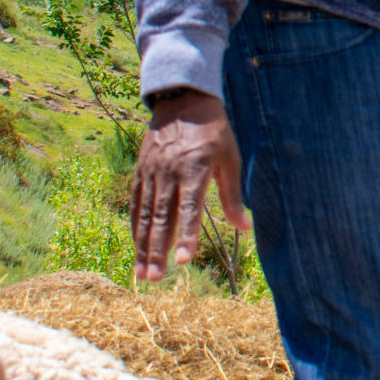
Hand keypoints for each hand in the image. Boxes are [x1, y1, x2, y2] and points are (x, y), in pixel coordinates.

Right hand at [130, 91, 245, 281]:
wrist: (183, 101)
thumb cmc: (214, 132)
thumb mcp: (229, 159)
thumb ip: (232, 195)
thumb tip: (244, 227)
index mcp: (195, 169)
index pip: (190, 208)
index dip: (186, 235)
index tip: (183, 260)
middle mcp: (169, 172)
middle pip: (162, 217)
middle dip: (157, 250)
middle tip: (155, 278)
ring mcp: (151, 172)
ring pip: (145, 214)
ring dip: (142, 245)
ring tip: (143, 273)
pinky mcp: (140, 171)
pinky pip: (136, 203)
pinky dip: (135, 226)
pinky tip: (136, 247)